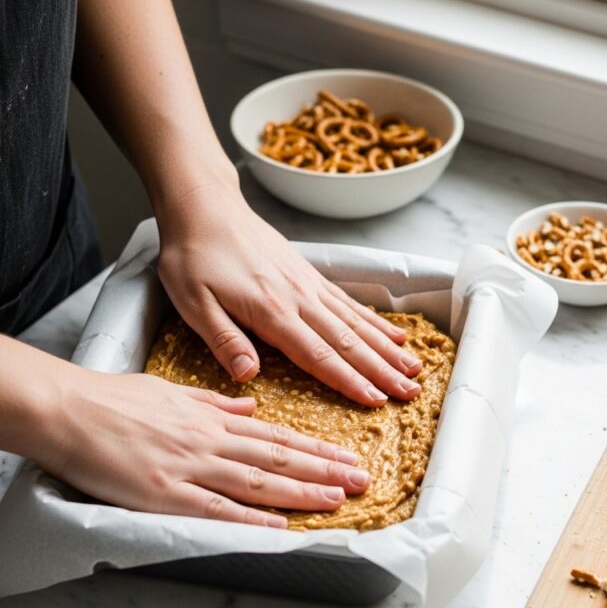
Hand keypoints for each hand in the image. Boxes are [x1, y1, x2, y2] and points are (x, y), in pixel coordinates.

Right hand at [39, 369, 369, 526]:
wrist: (67, 408)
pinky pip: (215, 508)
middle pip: (277, 458)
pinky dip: (249, 518)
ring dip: (301, 491)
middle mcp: (209, 441)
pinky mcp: (164, 493)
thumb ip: (213, 402)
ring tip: (337, 499)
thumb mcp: (171, 391)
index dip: (315, 449)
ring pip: (257, 481)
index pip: (276, 436)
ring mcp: (189, 467)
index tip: (346, 457)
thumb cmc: (113, 399)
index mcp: (211, 419)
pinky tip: (278, 526)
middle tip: (361, 481)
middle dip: (323, 470)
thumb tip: (249, 405)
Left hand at [156, 175, 422, 406]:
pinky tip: (394, 333)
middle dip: (382, 370)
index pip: (317, 355)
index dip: (348, 381)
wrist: (204, 206)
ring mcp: (308, 284)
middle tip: (410, 393)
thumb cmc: (193, 257)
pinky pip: (348, 302)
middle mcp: (299, 298)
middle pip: (348, 341)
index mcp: (271, 311)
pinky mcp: (310, 274)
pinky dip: (375, 320)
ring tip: (414, 368)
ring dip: (387, 348)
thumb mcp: (193, 303)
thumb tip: (248, 376)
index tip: (376, 401)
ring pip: (356, 322)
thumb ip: (224, 340)